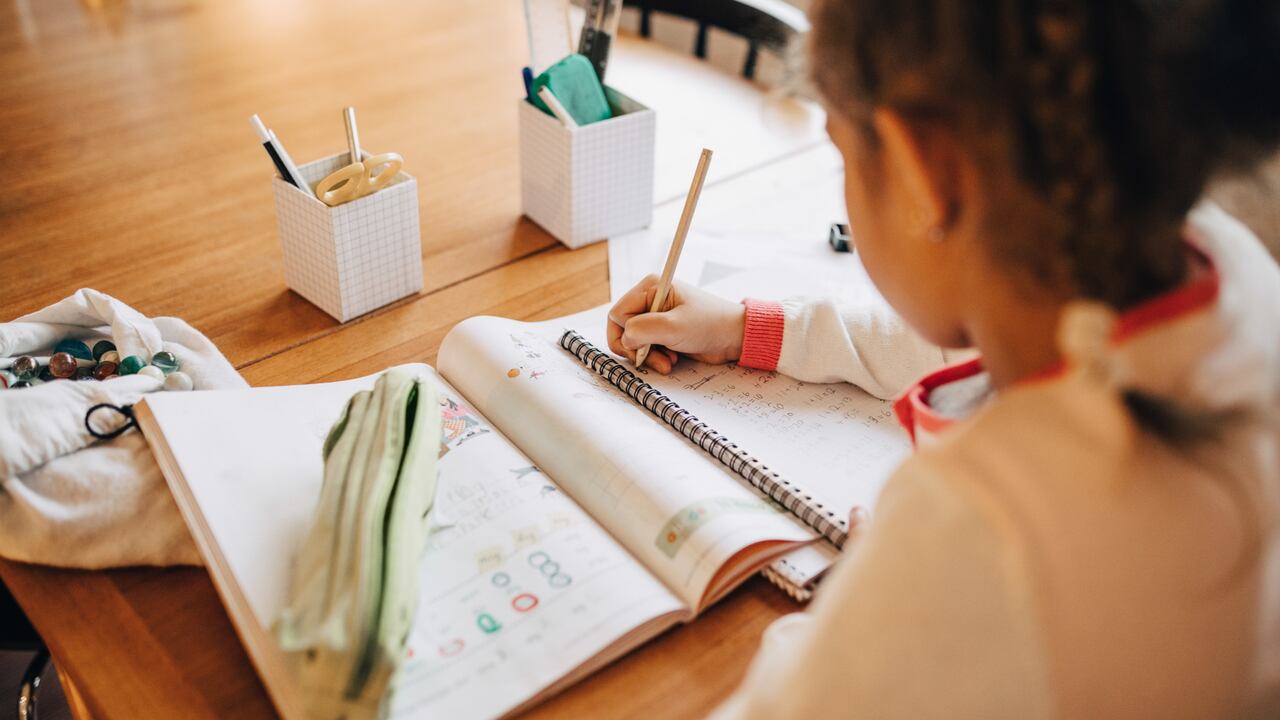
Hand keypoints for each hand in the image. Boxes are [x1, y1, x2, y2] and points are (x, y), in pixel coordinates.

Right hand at [606, 275, 745, 373]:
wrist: (735, 337)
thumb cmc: (710, 324)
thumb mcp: (673, 327)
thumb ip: (642, 330)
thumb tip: (624, 339)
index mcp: (650, 287)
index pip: (618, 314)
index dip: (625, 334)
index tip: (642, 347)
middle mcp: (650, 299)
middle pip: (622, 328)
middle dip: (636, 348)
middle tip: (650, 359)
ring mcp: (657, 317)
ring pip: (634, 341)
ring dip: (648, 356)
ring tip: (667, 362)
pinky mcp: (664, 331)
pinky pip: (647, 347)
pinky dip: (655, 358)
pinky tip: (671, 360)